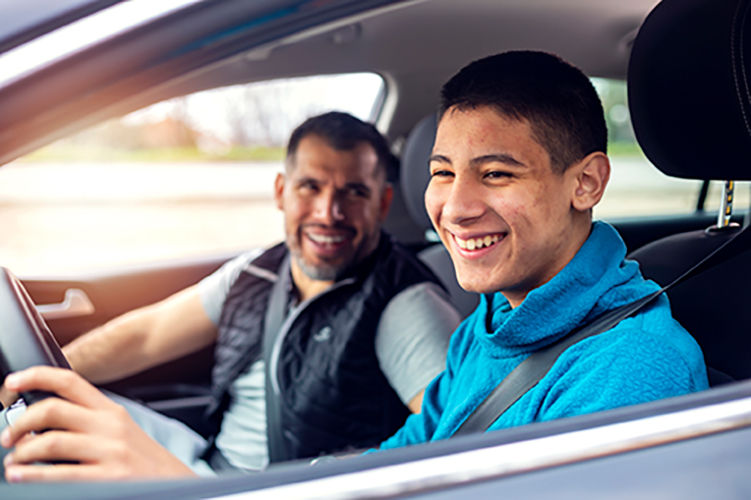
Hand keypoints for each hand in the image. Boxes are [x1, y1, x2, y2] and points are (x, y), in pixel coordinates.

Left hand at [0, 366, 195, 481]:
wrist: (175, 484)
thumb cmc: (141, 461)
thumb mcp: (120, 431)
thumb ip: (89, 421)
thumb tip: (42, 420)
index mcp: (110, 410)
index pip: (70, 381)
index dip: (37, 376)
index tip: (12, 382)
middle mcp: (110, 426)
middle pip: (53, 409)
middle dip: (20, 422)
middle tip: (8, 437)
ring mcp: (110, 451)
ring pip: (50, 441)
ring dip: (21, 452)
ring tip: (13, 462)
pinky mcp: (108, 477)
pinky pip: (59, 474)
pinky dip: (31, 475)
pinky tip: (21, 475)